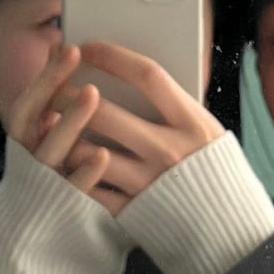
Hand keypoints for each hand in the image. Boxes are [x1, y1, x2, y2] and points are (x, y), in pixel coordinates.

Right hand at [6, 43, 113, 204]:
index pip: (27, 102)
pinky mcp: (64, 211)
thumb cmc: (57, 185)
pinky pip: (72, 189)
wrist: (41, 247)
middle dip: (50, 84)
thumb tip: (66, 55)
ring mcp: (45, 184)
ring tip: (93, 93)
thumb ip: (55, 108)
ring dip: (70, 121)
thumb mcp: (50, 146)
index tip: (65, 46)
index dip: (44, 75)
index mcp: (26, 142)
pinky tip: (102, 154)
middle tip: (73, 54)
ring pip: (51, 151)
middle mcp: (29, 160)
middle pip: (30, 118)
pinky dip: (84, 172)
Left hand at [56, 42, 224, 212]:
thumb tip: (125, 71)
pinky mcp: (132, 209)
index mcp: (193, 123)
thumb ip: (171, 105)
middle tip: (52, 85)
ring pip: (87, 153)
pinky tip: (57, 156)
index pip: (148, 76)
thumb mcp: (202, 129)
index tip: (87, 47)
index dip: (113, 57)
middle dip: (69, 95)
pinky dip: (70, 170)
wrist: (226, 226)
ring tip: (46, 121)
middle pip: (105, 113)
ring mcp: (148, 182)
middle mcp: (170, 151)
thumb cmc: (209, 168)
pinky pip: (90, 187)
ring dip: (62, 135)